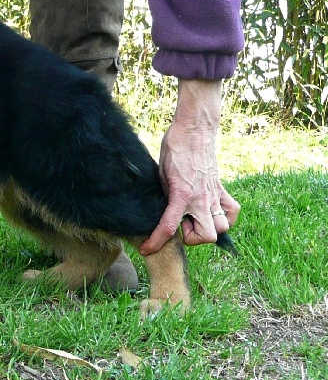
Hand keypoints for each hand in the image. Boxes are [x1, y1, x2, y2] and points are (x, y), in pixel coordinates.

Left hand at [140, 79, 239, 255]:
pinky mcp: (222, 189)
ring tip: (194, 217)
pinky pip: (232, 212)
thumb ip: (165, 197)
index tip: (147, 249)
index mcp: (181, 195)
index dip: (156, 242)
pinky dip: (225, 217)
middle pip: (206, 237)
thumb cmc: (173, 149)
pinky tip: (212, 211)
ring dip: (207, 228)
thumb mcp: (160, 175)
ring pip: (222, 228)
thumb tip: (162, 214)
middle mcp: (201, 198)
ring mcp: (214, 194)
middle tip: (180, 222)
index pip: (168, 227)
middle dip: (192, 237)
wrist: (193, 130)